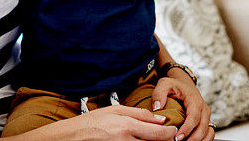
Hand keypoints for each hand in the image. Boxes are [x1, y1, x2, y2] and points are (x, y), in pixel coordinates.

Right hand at [62, 105, 178, 140]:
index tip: (174, 129)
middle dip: (166, 139)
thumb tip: (160, 118)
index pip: (158, 133)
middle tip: (168, 134)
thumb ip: (139, 113)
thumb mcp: (116, 110)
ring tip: (156, 137)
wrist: (75, 136)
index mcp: (127, 126)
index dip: (170, 132)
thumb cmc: (94, 121)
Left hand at [151, 74, 213, 140]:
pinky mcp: (206, 122)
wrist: (184, 85)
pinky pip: (209, 134)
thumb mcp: (165, 84)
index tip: (177, 138)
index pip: (194, 117)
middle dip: (193, 139)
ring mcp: (206, 116)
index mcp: (195, 100)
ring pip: (208, 133)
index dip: (187, 129)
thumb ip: (159, 93)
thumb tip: (157, 108)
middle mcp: (204, 109)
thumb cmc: (175, 85)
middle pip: (203, 128)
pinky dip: (202, 140)